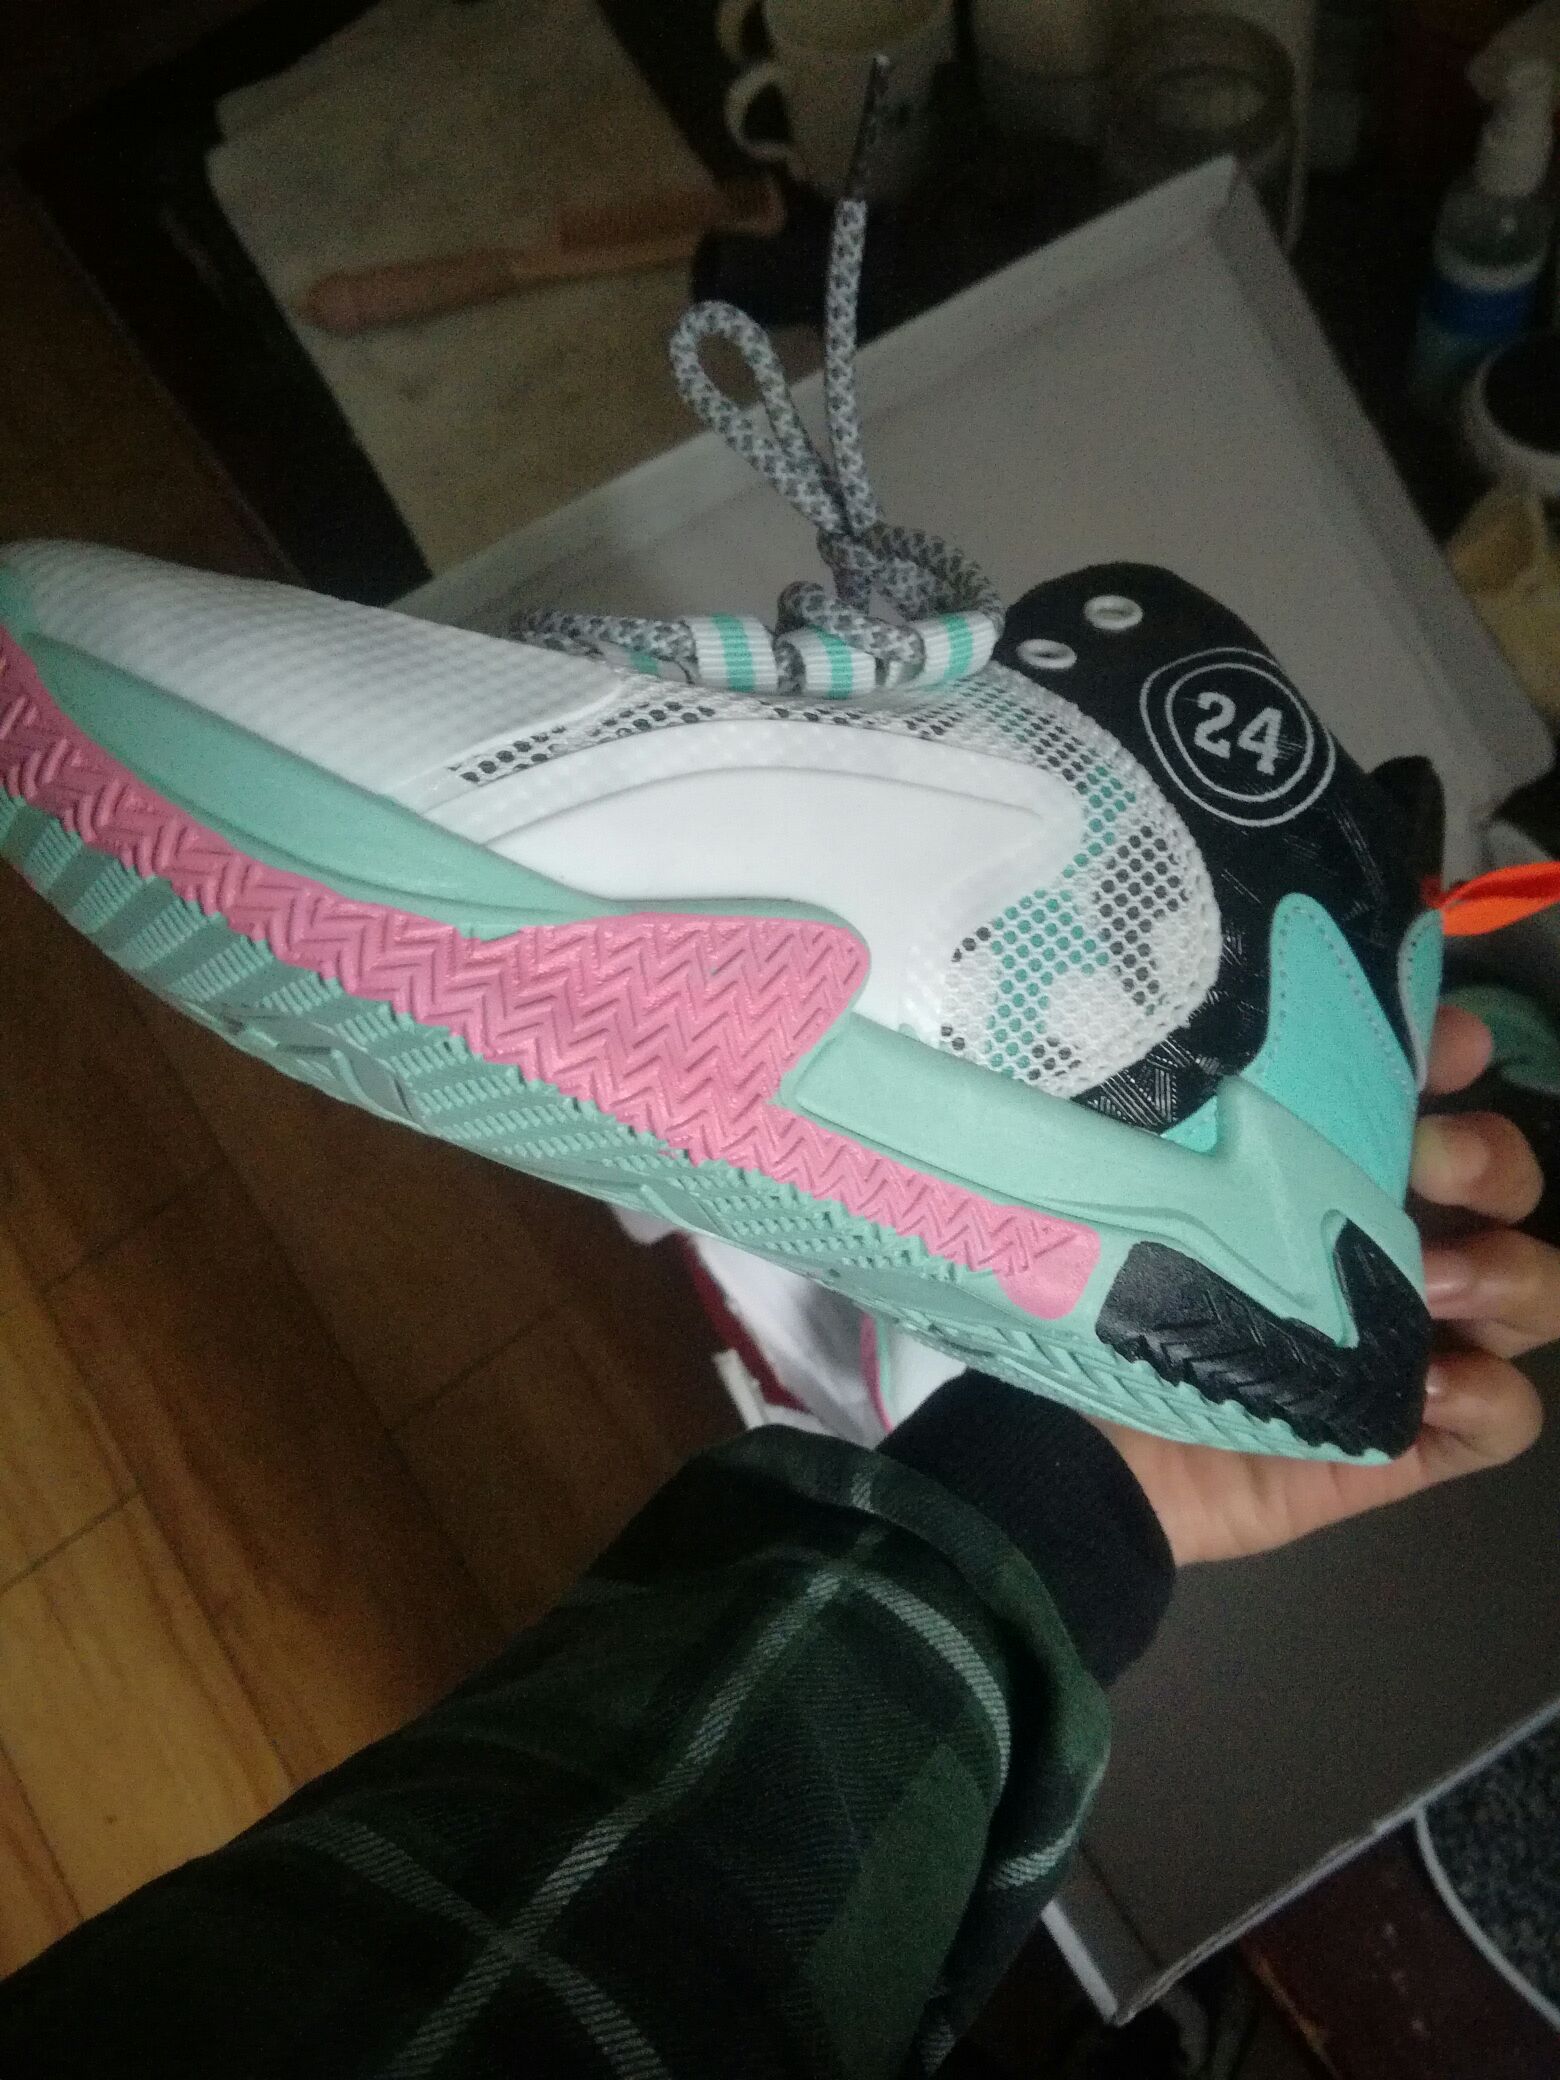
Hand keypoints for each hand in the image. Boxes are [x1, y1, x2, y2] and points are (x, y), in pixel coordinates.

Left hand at [1101, 1006, 1548, 1564]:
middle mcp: (1377, 1241)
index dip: (1447, 1056)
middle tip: (1429, 1164)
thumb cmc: (1098, 1291)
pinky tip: (1425, 1386)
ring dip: (1509, 1272)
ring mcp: (1402, 1341)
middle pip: (1503, 1183)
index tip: (1442, 1049)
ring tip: (1432, 1282)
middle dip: (1492, 1159)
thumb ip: (1195, 1123)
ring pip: (1533, 1289)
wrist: (1071, 1445)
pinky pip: (1507, 1416)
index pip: (1422, 1091)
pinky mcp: (1401, 1437)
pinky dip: (1489, 1394)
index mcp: (1320, 1166)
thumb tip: (1214, 1030)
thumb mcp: (1144, 1192)